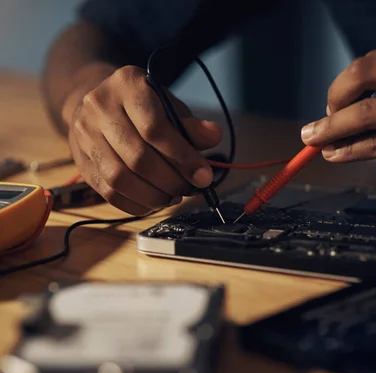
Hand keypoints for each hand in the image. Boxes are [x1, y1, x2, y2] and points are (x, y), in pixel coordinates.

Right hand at [64, 65, 221, 214]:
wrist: (99, 103)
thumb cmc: (144, 106)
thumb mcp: (170, 105)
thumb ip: (191, 124)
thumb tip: (214, 136)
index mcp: (127, 84)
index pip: (155, 129)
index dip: (182, 157)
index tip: (204, 176)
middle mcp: (99, 106)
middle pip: (137, 157)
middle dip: (170, 180)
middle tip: (189, 189)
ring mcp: (84, 135)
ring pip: (119, 178)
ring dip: (153, 196)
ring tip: (172, 196)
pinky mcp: (80, 161)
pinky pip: (107, 192)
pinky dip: (135, 204)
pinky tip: (153, 203)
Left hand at [301, 37, 375, 196]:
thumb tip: (355, 99)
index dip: (348, 81)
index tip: (338, 100)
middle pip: (363, 76)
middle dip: (333, 97)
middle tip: (322, 118)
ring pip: (364, 115)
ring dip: (331, 129)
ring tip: (313, 139)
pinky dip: (349, 150)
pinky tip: (336, 154)